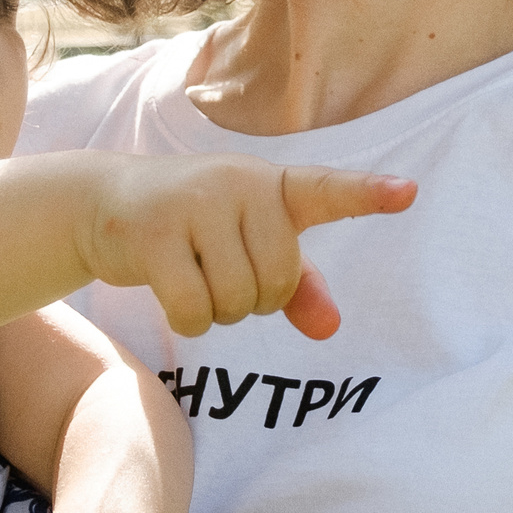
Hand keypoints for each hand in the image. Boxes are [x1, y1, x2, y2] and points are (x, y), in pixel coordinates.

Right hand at [78, 157, 415, 339]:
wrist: (103, 202)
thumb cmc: (193, 227)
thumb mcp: (248, 246)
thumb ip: (297, 285)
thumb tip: (330, 329)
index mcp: (271, 184)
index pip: (326, 191)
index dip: (368, 194)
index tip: (410, 193)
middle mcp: (238, 183)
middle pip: (277, 280)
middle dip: (254, 300)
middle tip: (222, 274)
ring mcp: (194, 203)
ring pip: (237, 299)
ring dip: (219, 313)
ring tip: (195, 277)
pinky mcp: (153, 232)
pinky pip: (195, 310)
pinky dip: (190, 322)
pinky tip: (172, 295)